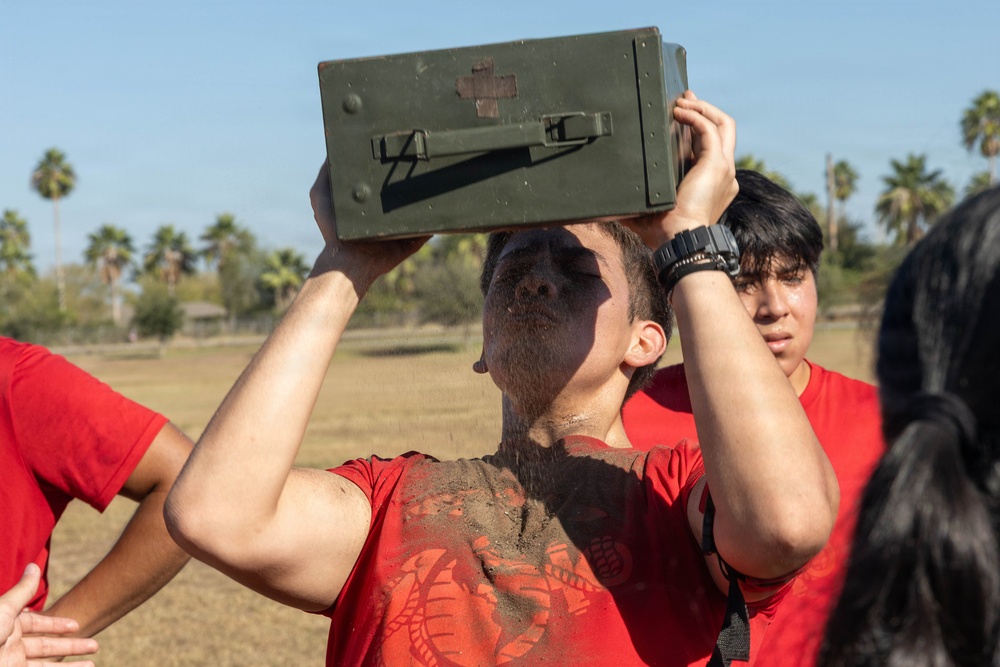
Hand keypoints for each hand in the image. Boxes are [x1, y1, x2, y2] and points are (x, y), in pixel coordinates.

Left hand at [0, 565, 97, 666]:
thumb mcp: (2, 610)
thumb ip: (23, 591)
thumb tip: (34, 565)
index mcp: (6, 626)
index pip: (36, 624)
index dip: (56, 624)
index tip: (76, 626)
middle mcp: (10, 645)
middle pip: (46, 645)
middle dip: (71, 645)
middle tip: (94, 645)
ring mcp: (12, 663)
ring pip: (48, 664)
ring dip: (72, 662)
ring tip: (94, 662)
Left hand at [308, 162, 429, 286]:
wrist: (349, 259)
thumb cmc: (332, 229)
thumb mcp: (320, 195)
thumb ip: (325, 175)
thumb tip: (334, 152)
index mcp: (369, 208)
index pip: (382, 185)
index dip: (388, 172)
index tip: (397, 156)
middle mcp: (384, 218)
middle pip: (402, 198)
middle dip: (410, 185)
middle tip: (419, 168)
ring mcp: (399, 232)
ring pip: (417, 214)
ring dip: (426, 204)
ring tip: (434, 186)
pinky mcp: (409, 245)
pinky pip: (426, 234)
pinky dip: (434, 225)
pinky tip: (441, 210)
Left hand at [622, 91, 737, 248]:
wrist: (679, 242)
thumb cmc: (663, 233)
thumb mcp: (648, 210)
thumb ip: (633, 202)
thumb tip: (605, 206)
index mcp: (712, 182)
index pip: (710, 145)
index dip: (697, 127)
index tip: (681, 114)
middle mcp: (723, 172)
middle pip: (724, 129)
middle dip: (704, 109)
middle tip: (685, 97)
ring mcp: (724, 167)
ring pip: (723, 123)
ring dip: (701, 108)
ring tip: (681, 101)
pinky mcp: (716, 164)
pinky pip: (709, 129)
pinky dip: (695, 116)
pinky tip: (678, 112)